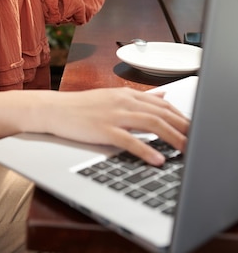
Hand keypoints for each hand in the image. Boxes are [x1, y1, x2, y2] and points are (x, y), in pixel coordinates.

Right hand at [48, 87, 188, 165]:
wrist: (55, 110)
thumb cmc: (82, 106)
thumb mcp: (113, 97)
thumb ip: (140, 97)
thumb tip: (163, 95)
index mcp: (126, 94)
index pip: (162, 103)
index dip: (181, 116)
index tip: (194, 128)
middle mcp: (123, 101)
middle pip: (162, 113)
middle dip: (184, 127)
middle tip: (198, 141)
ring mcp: (113, 114)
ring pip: (151, 123)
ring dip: (172, 138)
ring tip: (186, 150)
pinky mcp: (103, 129)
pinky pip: (129, 140)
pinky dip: (146, 150)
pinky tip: (157, 159)